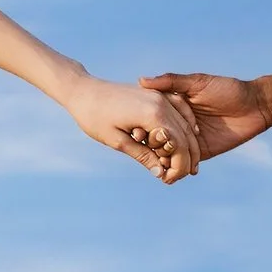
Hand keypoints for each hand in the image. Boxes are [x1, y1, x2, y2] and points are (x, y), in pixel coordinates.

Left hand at [65, 74, 199, 182]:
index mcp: (152, 114)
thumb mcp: (117, 141)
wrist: (83, 91)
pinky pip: (178, 109)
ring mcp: (159, 95)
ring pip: (185, 122)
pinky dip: (185, 124)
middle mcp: (160, 102)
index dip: (178, 165)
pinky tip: (188, 136)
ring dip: (189, 143)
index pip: (178, 144)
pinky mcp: (155, 93)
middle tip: (181, 176)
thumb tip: (161, 173)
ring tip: (187, 163)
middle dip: (186, 157)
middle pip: (185, 134)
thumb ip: (142, 156)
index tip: (171, 180)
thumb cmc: (94, 117)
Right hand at [144, 72, 271, 162]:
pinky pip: (185, 163)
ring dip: (160, 160)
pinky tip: (167, 175)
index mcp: (174, 105)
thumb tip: (142, 80)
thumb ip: (171, 82)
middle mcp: (178, 123)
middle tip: (142, 151)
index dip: (141, 125)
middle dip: (149, 145)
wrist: (255, 106)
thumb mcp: (197, 83)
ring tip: (153, 165)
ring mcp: (188, 139)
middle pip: (157, 137)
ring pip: (168, 152)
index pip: (151, 117)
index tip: (133, 132)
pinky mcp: (200, 152)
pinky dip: (175, 170)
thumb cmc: (227, 89)